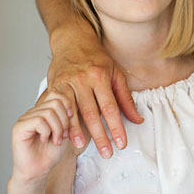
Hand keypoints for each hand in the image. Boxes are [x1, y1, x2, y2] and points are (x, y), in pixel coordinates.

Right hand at [10, 91, 72, 182]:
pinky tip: (45, 140)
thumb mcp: (66, 131)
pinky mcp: (19, 128)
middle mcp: (33, 112)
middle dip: (65, 120)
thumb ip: (68, 116)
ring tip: (56, 140)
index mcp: (44, 111)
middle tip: (63, 135)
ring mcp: (25, 119)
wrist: (39, 171)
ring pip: (48, 112)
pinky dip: (47, 132)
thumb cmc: (51, 153)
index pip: (57, 94)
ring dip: (58, 128)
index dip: (68, 106)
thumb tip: (73, 102)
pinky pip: (38, 121)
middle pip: (55, 102)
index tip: (72, 121)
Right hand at [46, 32, 142, 157]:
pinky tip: (64, 134)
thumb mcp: (116, 74)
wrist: (72, 41)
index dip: (116, 127)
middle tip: (106, 152)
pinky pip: (59, 107)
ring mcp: (68, 82)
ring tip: (81, 148)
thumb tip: (138, 120)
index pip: (111, 107)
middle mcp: (84, 79)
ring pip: (73, 111)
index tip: (121, 143)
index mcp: (101, 76)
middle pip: (93, 112)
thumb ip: (125, 99)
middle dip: (100, 135)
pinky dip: (62, 122)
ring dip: (77, 131)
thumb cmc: (97, 59)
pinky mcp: (55, 85)